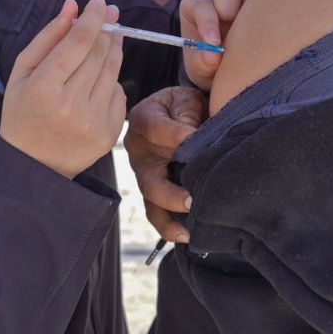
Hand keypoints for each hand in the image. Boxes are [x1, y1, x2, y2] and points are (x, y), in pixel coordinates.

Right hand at [1, 0, 126, 177]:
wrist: (33, 164)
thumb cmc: (23, 111)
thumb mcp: (22, 72)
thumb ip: (48, 37)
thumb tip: (73, 7)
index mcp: (44, 88)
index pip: (78, 42)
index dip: (92, 18)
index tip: (98, 2)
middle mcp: (72, 105)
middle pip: (99, 53)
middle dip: (107, 28)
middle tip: (109, 13)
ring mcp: (94, 121)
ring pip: (113, 70)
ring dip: (113, 48)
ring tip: (108, 37)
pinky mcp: (109, 133)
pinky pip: (119, 93)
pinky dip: (111, 80)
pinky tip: (97, 80)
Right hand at [124, 86, 208, 242]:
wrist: (180, 112)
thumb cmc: (184, 104)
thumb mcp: (185, 98)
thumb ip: (187, 110)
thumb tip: (191, 135)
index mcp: (142, 119)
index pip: (155, 128)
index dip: (175, 135)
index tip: (194, 139)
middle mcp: (138, 150)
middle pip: (149, 177)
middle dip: (171, 192)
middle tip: (193, 199)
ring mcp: (144, 172)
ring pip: (151, 200)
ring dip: (170, 216)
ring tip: (189, 230)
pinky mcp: (153, 189)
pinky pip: (156, 212)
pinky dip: (169, 226)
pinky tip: (187, 236)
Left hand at [179, 0, 268, 90]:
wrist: (235, 67)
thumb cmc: (213, 64)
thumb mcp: (203, 70)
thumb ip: (203, 64)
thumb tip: (213, 57)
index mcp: (195, 4)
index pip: (200, 3)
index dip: (208, 22)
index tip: (215, 44)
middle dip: (232, 4)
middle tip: (238, 29)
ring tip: (258, 24)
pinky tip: (276, 19)